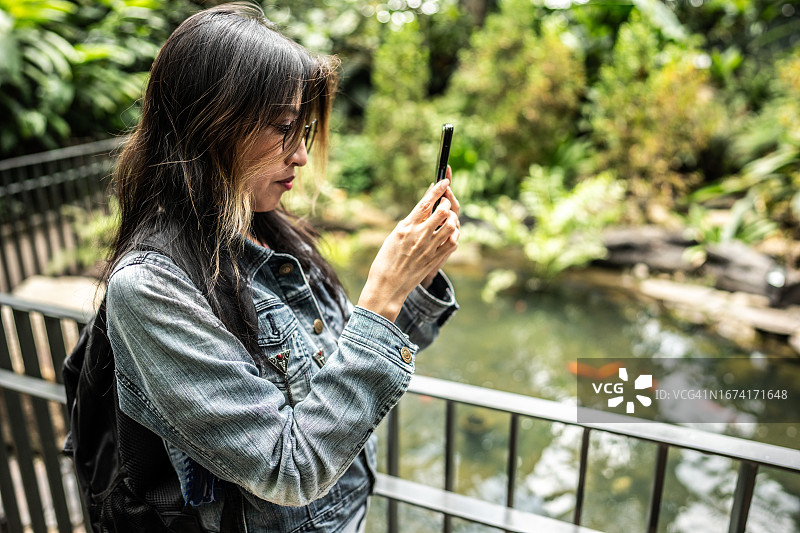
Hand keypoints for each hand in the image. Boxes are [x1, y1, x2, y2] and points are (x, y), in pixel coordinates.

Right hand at [357, 175, 459, 321]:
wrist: (387, 286)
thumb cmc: (385, 262)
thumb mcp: (393, 238)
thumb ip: (408, 224)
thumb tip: (421, 212)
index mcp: (406, 227)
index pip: (425, 202)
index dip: (437, 189)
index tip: (445, 180)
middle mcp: (419, 235)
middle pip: (442, 211)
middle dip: (447, 203)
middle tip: (445, 204)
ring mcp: (429, 247)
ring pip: (451, 225)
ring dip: (452, 219)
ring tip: (448, 220)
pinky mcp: (435, 259)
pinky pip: (452, 242)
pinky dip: (453, 235)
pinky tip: (449, 235)